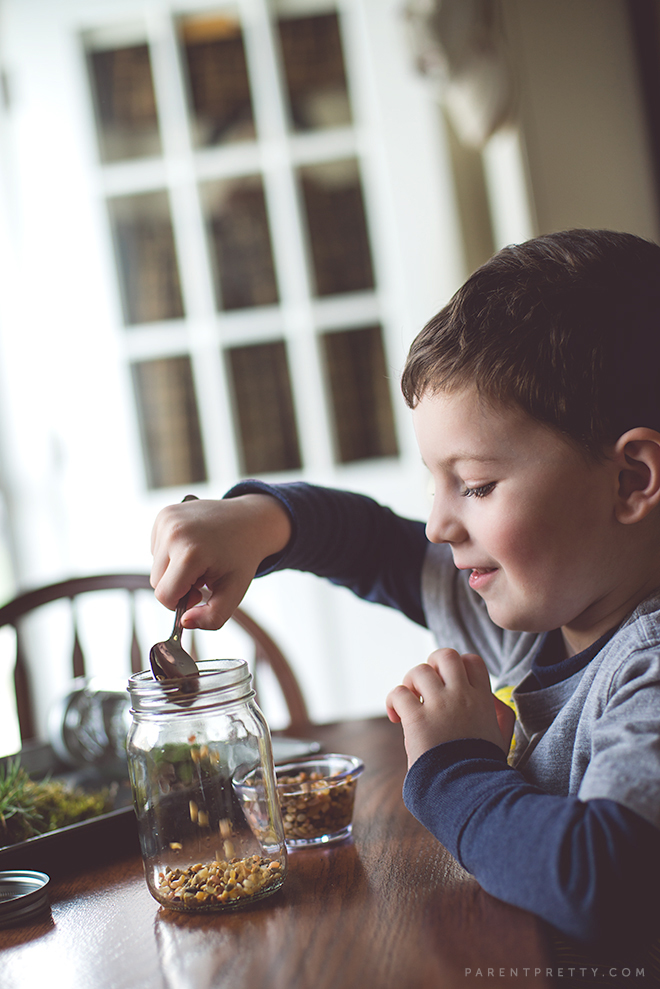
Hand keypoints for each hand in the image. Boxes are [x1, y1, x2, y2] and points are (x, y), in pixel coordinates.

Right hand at [150, 494, 291, 629]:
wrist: (251, 520)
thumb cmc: (242, 557)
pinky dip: (172, 554)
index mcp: (190, 552)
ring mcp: (167, 519)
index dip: (181, 602)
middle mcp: (174, 532)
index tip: (199, 593)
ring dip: (175, 570)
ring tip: (200, 560)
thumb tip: (184, 623)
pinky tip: (193, 547)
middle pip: (156, 582)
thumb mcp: (234, 593)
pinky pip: (156, 549)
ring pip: (155, 566)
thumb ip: (211, 618)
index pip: (164, 596)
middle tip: (203, 577)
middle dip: (178, 586)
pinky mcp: (164, 513)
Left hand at [386, 649, 514, 767]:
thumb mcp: (502, 739)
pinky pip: (399, 693)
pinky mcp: (418, 720)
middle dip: (432, 664)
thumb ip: (501, 718)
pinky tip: (396, 717)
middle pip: (446, 655)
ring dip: (410, 682)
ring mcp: (440, 706)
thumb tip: (495, 702)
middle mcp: (462, 696)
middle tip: (426, 686)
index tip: (448, 684)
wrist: (469, 790)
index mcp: (483, 700)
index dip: (458, 666)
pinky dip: (393, 701)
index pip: (472, 661)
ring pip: (419, 670)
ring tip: (410, 701)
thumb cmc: (483, 769)